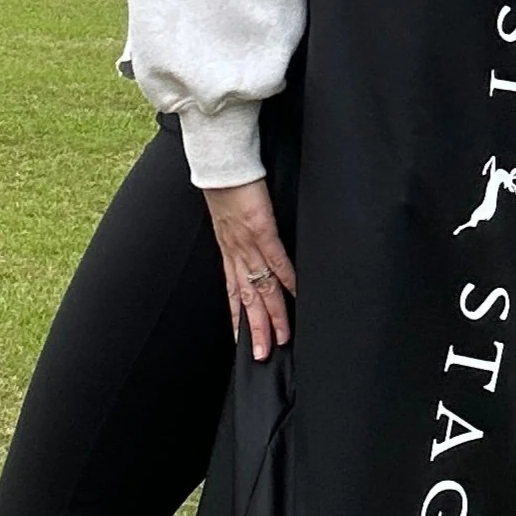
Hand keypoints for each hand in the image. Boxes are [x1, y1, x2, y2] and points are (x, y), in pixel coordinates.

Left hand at [203, 178, 296, 362]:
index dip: (237, 316)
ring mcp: (248, 242)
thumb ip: (241, 229)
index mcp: (228, 248)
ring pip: (260, 287)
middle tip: (263, 355)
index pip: (233, 290)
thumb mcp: (228, 211)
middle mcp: (236, 251)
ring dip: (272, 315)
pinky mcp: (260, 227)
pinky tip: (295, 296)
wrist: (219, 160)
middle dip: (256, 328)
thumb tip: (251, 237)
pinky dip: (287, 279)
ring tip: (280, 339)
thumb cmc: (226, 180)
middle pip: (247, 298)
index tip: (242, 340)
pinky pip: (276, 259)